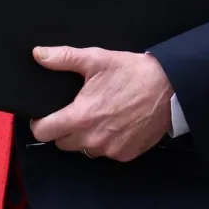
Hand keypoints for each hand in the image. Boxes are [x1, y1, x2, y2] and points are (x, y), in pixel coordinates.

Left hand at [27, 47, 174, 161]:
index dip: (40, 124)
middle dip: (64, 129)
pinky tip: (115, 124)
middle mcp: (93, 138)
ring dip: (85, 137)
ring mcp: (111, 149)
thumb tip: (39, 54)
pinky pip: (106, 152)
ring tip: (99, 116)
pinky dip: (106, 142)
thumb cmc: (131, 72)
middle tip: (77, 111)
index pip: (44, 133)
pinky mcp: (126, 155)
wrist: (169, 88)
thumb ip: (64, 58)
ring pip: (84, 149)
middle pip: (62, 143)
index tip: (44, 116)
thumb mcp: (96, 59)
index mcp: (81, 116)